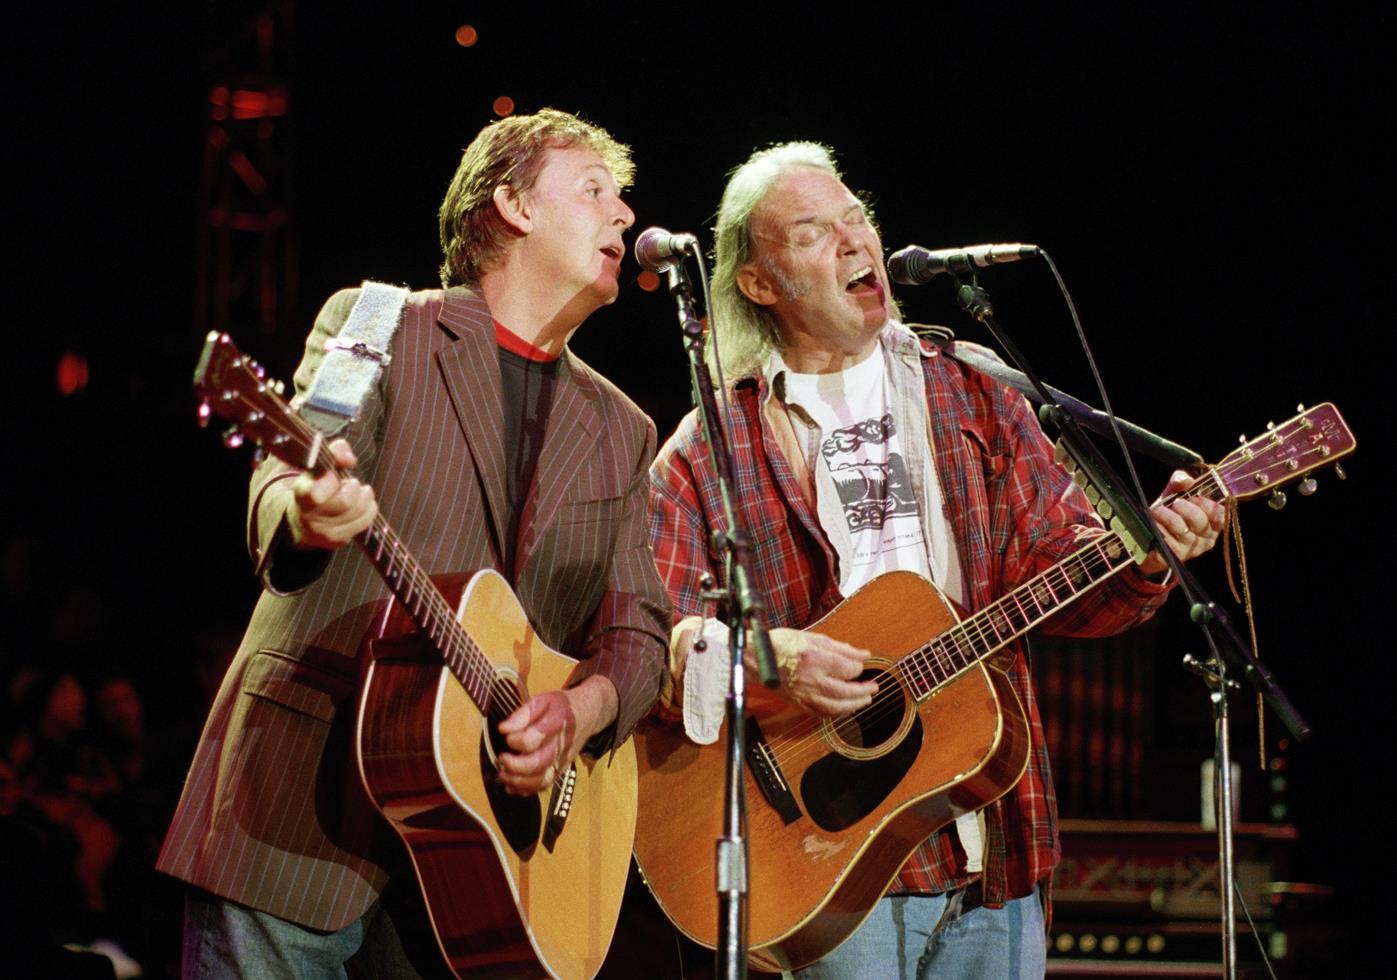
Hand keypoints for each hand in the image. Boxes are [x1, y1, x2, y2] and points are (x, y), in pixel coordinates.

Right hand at [286, 439, 376, 549]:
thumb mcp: (322, 464)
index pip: (317, 494)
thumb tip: (349, 460)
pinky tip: (362, 504)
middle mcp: (309, 516)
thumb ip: (337, 451)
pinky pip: (364, 523)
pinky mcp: (336, 541)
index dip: (332, 481)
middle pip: (345, 502)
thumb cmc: (318, 485)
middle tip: (351, 483)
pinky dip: (369, 510)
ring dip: (365, 498)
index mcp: (302, 494)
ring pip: (358, 512)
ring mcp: (323, 532)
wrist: (304, 519)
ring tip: (360, 491)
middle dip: (354, 488)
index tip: (335, 475)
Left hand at [496, 677, 615, 796]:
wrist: (587, 715)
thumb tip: (503, 729)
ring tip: (503, 774)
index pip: (534, 738)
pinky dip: (525, 790)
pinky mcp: (560, 770)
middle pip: (539, 763)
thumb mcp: (542, 700)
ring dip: (518, 781)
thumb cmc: (561, 707)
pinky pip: (544, 786)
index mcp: (556, 723)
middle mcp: (561, 745)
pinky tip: (511, 784)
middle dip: (515, 766)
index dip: (516, 741)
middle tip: (501, 758)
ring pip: (542, 780)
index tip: (506, 736)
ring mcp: (562, 760)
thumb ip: (522, 714)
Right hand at [761, 628, 878, 718]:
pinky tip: (844, 708)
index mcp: (817, 659)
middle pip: (847, 691)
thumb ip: (841, 648)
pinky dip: (836, 713)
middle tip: (874, 687)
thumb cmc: (781, 644)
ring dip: (855, 705)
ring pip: (836, 707)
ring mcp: (805, 694)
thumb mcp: (813, 637)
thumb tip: (863, 654)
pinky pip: (822, 714)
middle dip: (864, 690)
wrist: (755, 658)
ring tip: (865, 700)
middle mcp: (813, 679)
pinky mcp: (799, 703)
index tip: (860, 664)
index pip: (849, 669)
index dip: (858, 667)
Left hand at [1139, 469, 1227, 575]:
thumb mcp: (1173, 495)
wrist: (1147, 539)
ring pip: (1180, 528)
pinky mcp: (1175, 557)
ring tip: (1157, 511)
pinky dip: (1158, 528)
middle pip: (1200, 521)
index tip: (1195, 497)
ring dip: (1166, 516)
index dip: (1208, 505)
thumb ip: (1180, 482)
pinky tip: (1154, 524)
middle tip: (1175, 503)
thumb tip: (1186, 480)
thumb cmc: (1168, 514)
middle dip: (1185, 508)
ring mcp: (1192, 549)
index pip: (1221, 515)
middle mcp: (1206, 538)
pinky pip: (1167, 540)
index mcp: (1213, 524)